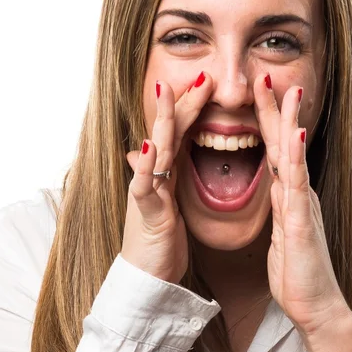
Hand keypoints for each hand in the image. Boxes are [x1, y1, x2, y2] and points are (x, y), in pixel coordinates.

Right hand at [122, 72, 210, 283]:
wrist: (147, 276)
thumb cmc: (158, 238)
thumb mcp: (163, 201)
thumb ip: (159, 173)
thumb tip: (143, 150)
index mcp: (166, 171)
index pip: (180, 131)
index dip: (192, 106)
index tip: (209, 81)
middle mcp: (154, 174)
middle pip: (170, 131)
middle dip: (183, 102)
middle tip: (202, 75)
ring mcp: (147, 190)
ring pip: (156, 149)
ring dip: (162, 121)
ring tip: (168, 93)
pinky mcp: (146, 212)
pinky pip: (144, 186)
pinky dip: (145, 166)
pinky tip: (150, 146)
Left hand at [255, 73, 351, 337]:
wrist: (315, 304)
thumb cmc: (296, 270)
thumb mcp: (281, 231)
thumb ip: (281, 205)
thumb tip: (276, 186)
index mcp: (288, 194)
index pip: (275, 148)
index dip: (266, 120)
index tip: (257, 92)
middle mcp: (297, 192)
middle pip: (284, 142)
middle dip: (275, 108)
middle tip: (267, 76)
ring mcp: (301, 204)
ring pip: (293, 155)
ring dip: (289, 121)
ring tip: (288, 90)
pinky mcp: (301, 222)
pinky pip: (296, 185)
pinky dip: (296, 157)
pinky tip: (295, 135)